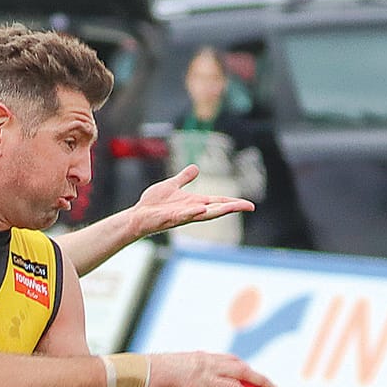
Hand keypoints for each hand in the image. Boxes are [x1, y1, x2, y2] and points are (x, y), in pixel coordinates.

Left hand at [133, 163, 253, 236]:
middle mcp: (191, 210)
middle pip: (216, 209)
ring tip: (232, 207)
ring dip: (217, 211)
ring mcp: (182, 215)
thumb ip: (184, 178)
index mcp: (194, 202)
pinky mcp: (169, 219)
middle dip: (232, 207)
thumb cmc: (153, 204)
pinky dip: (193, 213)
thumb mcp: (172, 185)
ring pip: (203, 214)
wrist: (137, 215)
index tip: (250, 205)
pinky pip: (183, 216)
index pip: (218, 202)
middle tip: (248, 206)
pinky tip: (202, 209)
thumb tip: (196, 168)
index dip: (233, 203)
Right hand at [143, 352, 273, 386]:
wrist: (139, 370)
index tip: (259, 380)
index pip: (234, 362)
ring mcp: (202, 380)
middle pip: (243, 372)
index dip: (249, 371)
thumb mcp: (178, 363)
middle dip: (262, 382)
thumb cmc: (153, 369)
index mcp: (205, 359)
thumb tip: (193, 373)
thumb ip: (191, 368)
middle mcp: (208, 367)